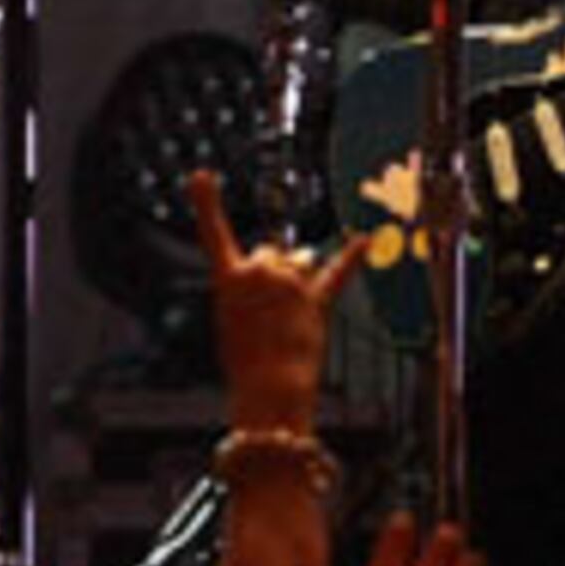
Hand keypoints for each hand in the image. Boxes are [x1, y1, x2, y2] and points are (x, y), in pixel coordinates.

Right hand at [190, 166, 356, 432]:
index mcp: (229, 279)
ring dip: (299, 277)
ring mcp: (290, 284)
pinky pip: (337, 272)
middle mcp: (261, 272)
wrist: (270, 389)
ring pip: (301, 260)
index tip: (200, 175)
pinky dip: (352, 256)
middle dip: (272, 273)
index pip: (213, 234)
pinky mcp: (317, 299)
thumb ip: (255, 286)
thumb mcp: (232, 318)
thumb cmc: (245, 360)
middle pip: (270, 252)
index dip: (206, 203)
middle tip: (266, 312)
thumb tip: (293, 265)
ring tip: (290, 314)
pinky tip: (364, 240)